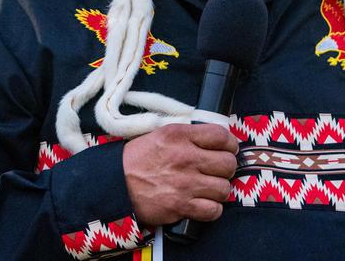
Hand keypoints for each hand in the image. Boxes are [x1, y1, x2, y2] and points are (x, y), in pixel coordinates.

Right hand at [122, 123, 238, 226]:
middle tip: (217, 171)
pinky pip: (213, 210)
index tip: (227, 149)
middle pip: (228, 163)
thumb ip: (188, 135)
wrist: (115, 184)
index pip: (222, 136)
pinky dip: (212, 209)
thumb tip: (215, 139)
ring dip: (219, 190)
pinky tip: (203, 204)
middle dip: (226, 168)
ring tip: (209, 188)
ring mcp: (185, 183)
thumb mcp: (161, 134)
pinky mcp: (181, 206)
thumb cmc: (138, 159)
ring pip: (224, 188)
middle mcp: (186, 157)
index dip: (230, 144)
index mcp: (180, 135)